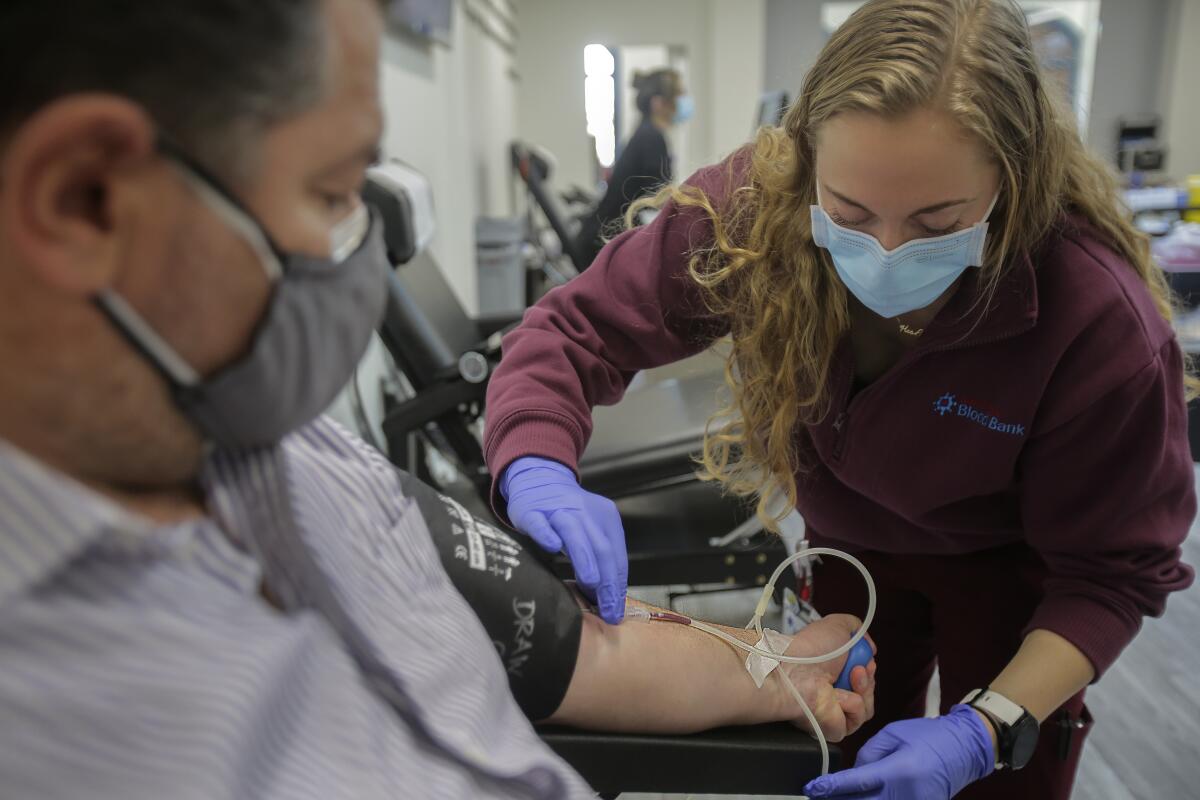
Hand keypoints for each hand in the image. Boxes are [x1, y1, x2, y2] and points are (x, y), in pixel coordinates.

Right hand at [500, 457, 627, 622]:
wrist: (539, 479)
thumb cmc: (567, 513)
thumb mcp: (590, 532)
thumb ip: (599, 560)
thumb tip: (607, 598)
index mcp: (606, 518)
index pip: (616, 556)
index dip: (617, 585)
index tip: (615, 610)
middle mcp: (585, 512)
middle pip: (601, 547)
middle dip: (607, 582)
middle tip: (607, 609)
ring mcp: (558, 510)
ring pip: (575, 533)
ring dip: (585, 559)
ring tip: (592, 584)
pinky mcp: (532, 511)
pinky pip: (540, 523)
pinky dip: (547, 533)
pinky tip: (552, 546)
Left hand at [778, 614, 876, 740]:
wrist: (795, 673)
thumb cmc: (809, 650)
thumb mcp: (836, 625)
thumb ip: (855, 628)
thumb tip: (869, 646)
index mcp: (831, 670)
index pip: (862, 674)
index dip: (868, 666)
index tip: (866, 658)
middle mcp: (833, 690)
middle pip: (867, 689)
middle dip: (867, 676)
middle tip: (856, 668)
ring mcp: (835, 710)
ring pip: (867, 706)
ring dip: (863, 689)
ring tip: (849, 678)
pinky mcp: (836, 727)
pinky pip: (858, 718)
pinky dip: (853, 705)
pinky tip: (837, 696)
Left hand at [804, 704, 994, 798]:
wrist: (963, 750)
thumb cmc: (928, 737)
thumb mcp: (893, 735)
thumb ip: (869, 755)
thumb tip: (852, 774)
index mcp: (898, 771)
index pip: (857, 783)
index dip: (831, 788)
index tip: (813, 789)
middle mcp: (906, 795)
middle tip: (821, 795)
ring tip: (839, 796)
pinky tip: (864, 796)